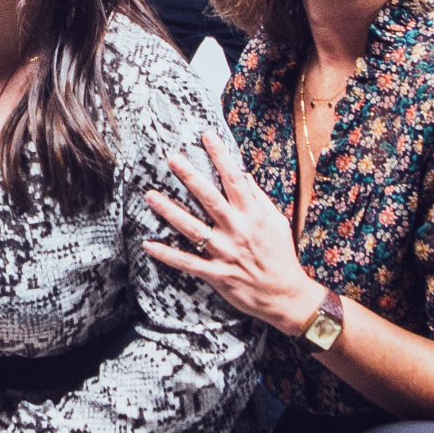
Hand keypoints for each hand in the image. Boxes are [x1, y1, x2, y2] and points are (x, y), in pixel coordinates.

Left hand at [142, 128, 324, 334]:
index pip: (236, 180)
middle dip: (190, 178)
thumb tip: (244, 176)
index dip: (221, 157)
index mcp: (253, 216)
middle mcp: (238, 231)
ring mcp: (225, 253)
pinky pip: (187, 263)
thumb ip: (259, 199)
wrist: (286, 296)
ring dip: (170, 212)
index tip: (207, 136)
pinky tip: (148, 244)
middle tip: (172, 159)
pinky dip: (167, 254)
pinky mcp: (216, 274)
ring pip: (193, 229)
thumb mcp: (277, 223)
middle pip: (210, 199)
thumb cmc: (282, 256)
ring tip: (151, 196)